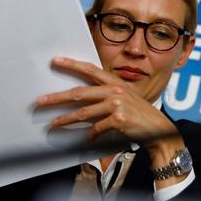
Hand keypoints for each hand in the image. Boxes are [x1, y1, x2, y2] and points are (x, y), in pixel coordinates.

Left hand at [38, 57, 184, 170]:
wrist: (159, 129)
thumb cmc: (141, 116)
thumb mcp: (126, 100)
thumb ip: (107, 97)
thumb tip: (82, 103)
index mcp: (116, 83)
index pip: (90, 70)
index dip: (72, 64)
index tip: (56, 61)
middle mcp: (116, 91)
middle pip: (79, 93)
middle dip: (57, 98)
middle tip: (41, 101)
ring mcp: (117, 105)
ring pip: (84, 113)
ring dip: (66, 119)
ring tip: (54, 124)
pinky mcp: (118, 119)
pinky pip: (97, 129)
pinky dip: (91, 135)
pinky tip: (88, 138)